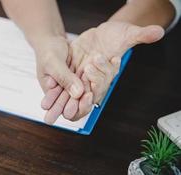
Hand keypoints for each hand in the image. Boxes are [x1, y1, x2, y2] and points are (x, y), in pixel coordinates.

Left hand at [42, 21, 164, 123]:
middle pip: (81, 99)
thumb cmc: (116, 35)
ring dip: (59, 104)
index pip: (99, 90)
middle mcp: (92, 82)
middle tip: (64, 112)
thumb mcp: (126, 33)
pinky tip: (45, 100)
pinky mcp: (69, 75)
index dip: (92, 93)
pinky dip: (53, 93)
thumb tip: (158, 32)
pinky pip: (60, 87)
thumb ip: (139, 36)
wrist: (102, 33)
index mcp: (106, 78)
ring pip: (68, 97)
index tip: (85, 91)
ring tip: (49, 112)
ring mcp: (79, 80)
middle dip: (73, 106)